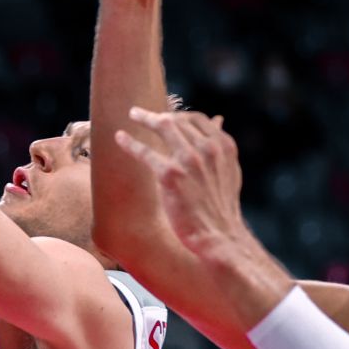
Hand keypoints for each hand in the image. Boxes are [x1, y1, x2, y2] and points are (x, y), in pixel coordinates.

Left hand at [114, 107, 251, 257]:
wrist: (219, 234)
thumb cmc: (221, 206)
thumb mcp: (228, 170)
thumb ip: (220, 145)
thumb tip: (218, 118)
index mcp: (223, 145)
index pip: (196, 120)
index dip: (177, 116)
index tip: (164, 117)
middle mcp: (208, 148)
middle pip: (178, 120)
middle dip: (157, 115)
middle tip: (140, 113)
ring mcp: (189, 160)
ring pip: (163, 126)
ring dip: (144, 117)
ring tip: (132, 115)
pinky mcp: (170, 174)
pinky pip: (146, 152)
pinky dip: (130, 142)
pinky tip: (119, 137)